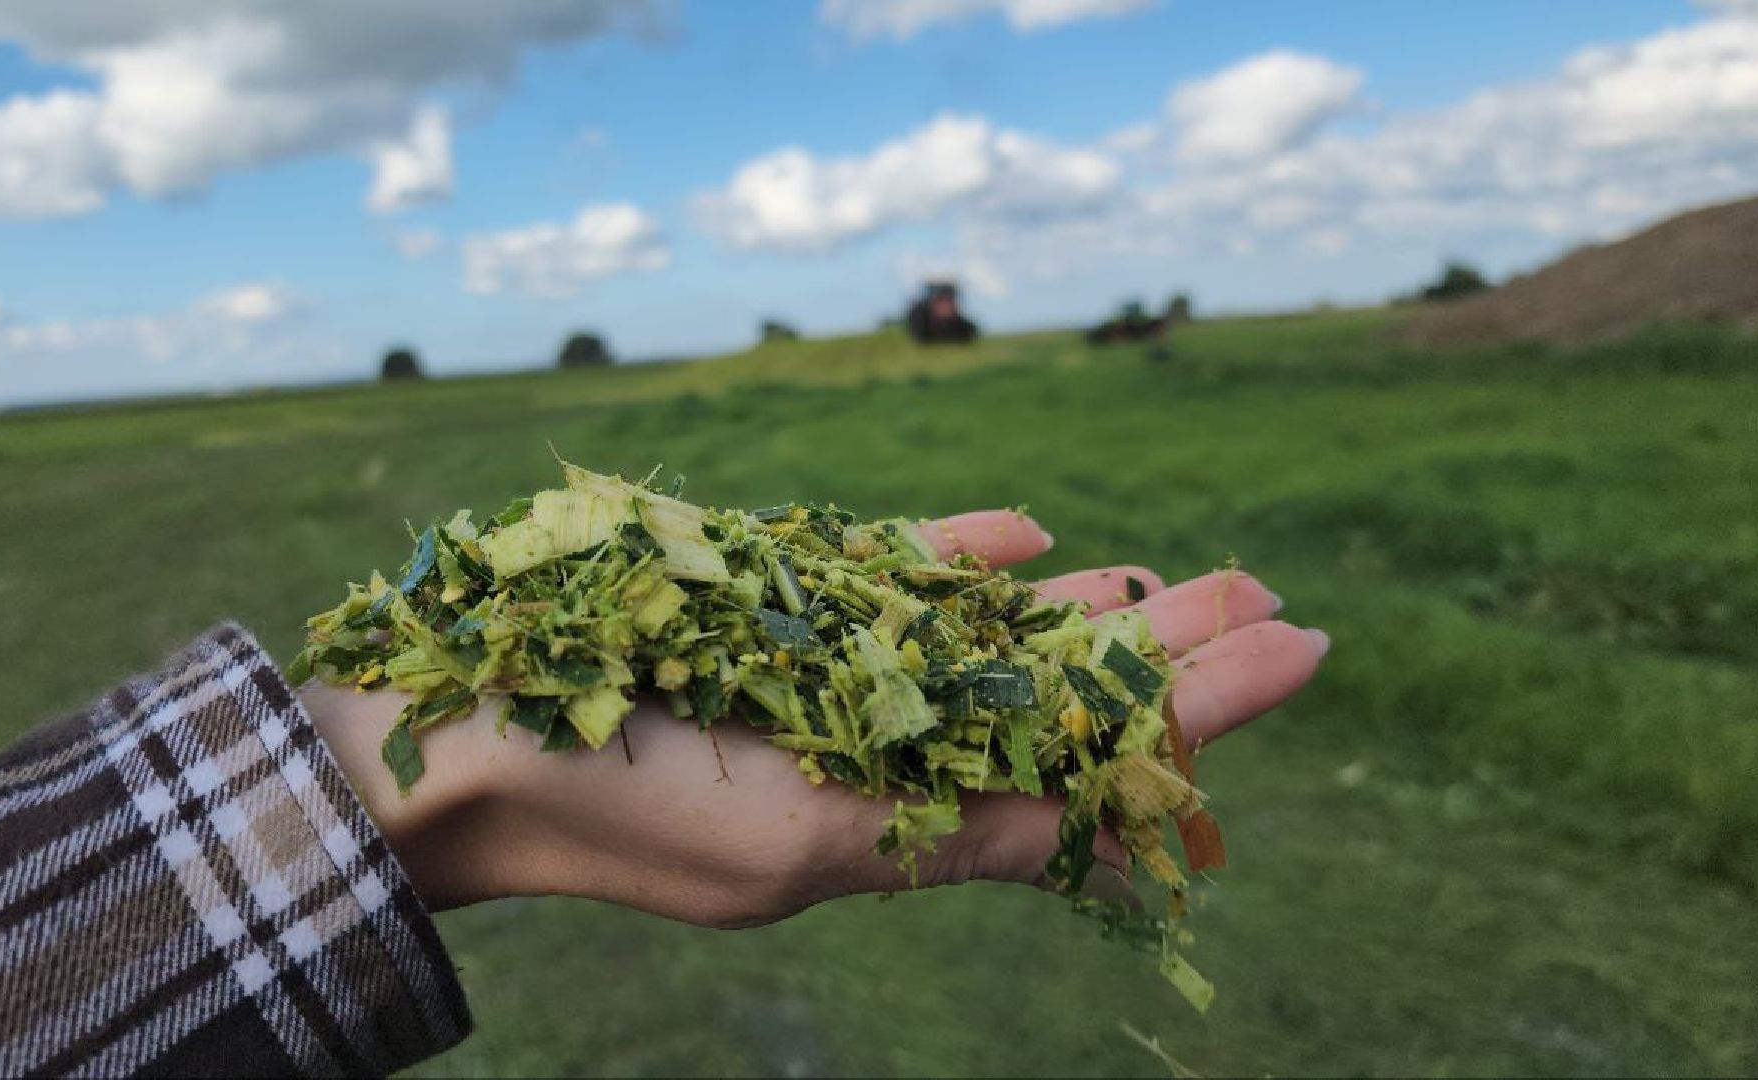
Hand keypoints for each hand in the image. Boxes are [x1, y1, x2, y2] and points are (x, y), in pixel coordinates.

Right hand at [303, 511, 1328, 923]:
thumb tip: (1110, 822)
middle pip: (1055, 699)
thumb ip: (955, 833)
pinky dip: (962, 558)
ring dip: (1087, 606)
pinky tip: (1034, 539)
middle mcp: (881, 751)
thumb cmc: (619, 809)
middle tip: (1276, 597)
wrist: (457, 746)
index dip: (1195, 713)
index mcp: (902, 827)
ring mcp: (829, 675)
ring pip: (990, 637)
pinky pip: (889, 580)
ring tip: (1190, 575)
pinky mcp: (772, 608)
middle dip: (1167, 651)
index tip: (1300, 649)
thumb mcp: (801, 849)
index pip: (1082, 771)